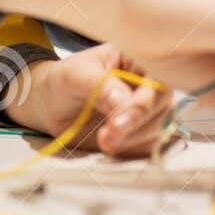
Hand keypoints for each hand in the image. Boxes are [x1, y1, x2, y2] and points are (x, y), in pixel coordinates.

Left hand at [2, 45, 174, 158]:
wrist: (52, 105)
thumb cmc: (65, 81)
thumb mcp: (75, 75)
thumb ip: (99, 86)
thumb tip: (123, 102)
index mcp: (137, 61)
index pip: (156, 81)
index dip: (144, 103)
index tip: (118, 121)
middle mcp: (148, 86)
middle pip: (162, 108)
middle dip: (135, 126)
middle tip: (106, 136)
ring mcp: (148, 112)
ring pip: (157, 131)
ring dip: (130, 142)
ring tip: (102, 140)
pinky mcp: (141, 135)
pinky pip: (148, 148)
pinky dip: (129, 152)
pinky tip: (109, 148)